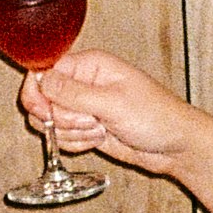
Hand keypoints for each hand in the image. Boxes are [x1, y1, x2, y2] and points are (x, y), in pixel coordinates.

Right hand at [19, 47, 204, 181]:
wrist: (175, 146)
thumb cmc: (157, 116)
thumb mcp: (113, 102)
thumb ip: (73, 93)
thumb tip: (40, 80)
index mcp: (90, 66)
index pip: (44, 71)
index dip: (37, 92)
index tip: (42, 111)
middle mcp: (83, 84)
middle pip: (43, 100)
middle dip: (61, 117)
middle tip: (89, 119)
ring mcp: (84, 107)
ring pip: (51, 122)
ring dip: (72, 132)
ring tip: (100, 128)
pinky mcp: (86, 128)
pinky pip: (64, 138)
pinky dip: (77, 144)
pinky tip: (101, 139)